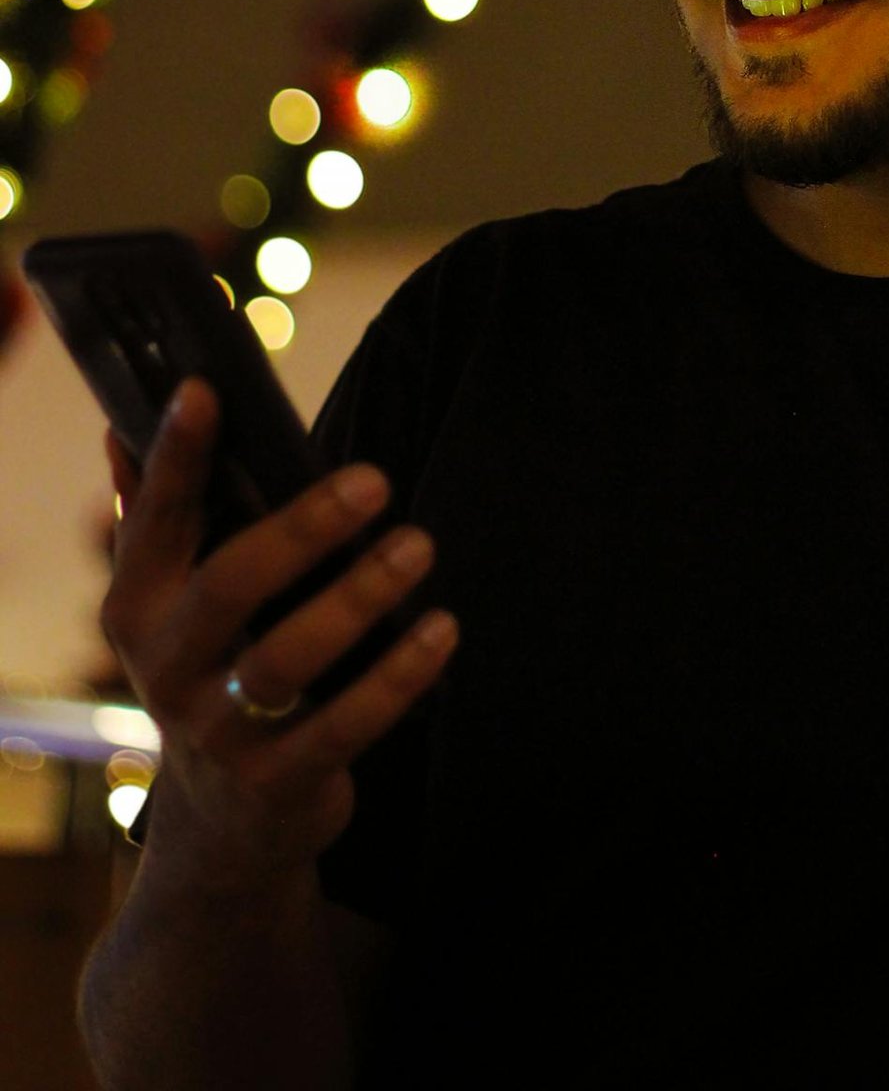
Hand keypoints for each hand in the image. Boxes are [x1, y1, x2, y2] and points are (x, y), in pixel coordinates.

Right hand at [101, 375, 457, 888]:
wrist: (226, 824)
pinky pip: (342, 726)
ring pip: (286, 658)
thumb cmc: (217, 668)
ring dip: (359, 597)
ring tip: (420, 547)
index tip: (206, 389)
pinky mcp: (274, 782)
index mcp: (138, 606)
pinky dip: (396, 678)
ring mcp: (216, 731)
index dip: (175, 455)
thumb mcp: (177, 601)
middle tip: (375, 479)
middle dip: (302, 528)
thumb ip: (157, 516)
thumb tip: (122, 421)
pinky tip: (441, 630)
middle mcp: (165, 667)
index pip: (155, 518)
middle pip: (229, 585)